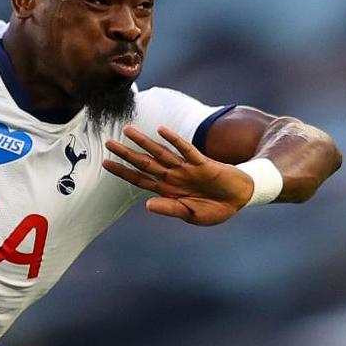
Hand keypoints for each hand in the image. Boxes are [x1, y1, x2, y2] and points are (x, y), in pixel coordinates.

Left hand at [102, 125, 253, 224]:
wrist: (240, 199)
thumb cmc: (215, 208)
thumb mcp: (191, 214)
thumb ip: (170, 208)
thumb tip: (147, 205)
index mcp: (169, 191)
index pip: (140, 179)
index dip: (123, 172)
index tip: (105, 163)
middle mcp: (174, 177)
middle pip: (145, 163)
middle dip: (127, 153)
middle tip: (108, 142)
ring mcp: (187, 168)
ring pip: (161, 153)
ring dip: (145, 142)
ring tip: (128, 131)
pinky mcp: (203, 163)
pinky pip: (187, 150)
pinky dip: (175, 141)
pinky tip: (162, 131)